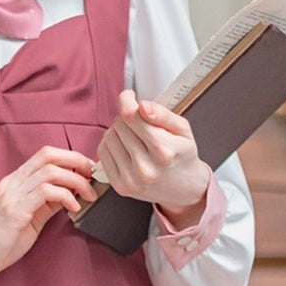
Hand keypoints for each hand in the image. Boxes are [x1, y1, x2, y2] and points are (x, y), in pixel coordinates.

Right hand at [0, 145, 97, 285]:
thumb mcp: (26, 219)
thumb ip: (44, 205)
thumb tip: (70, 195)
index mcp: (13, 182)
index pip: (44, 155)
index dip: (70, 157)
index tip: (87, 171)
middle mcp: (11, 184)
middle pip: (48, 155)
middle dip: (77, 161)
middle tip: (93, 175)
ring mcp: (11, 196)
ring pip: (50, 171)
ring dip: (77, 180)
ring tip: (89, 195)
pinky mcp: (14, 212)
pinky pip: (46, 192)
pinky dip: (66, 196)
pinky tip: (74, 207)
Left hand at [96, 89, 210, 225]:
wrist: (183, 188)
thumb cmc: (182, 155)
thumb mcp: (183, 130)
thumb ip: (163, 115)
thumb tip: (142, 106)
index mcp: (163, 151)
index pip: (131, 116)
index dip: (126, 100)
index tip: (129, 97)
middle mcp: (146, 167)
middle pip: (119, 124)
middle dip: (127, 117)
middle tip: (138, 123)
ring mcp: (131, 179)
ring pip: (109, 137)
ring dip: (118, 131)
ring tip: (133, 136)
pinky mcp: (120, 186)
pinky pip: (103, 152)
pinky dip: (111, 145)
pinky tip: (124, 147)